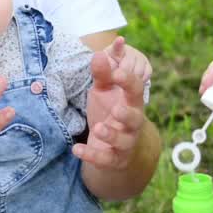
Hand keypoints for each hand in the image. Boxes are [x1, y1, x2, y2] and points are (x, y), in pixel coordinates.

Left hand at [73, 37, 146, 169]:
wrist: (117, 148)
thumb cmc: (111, 111)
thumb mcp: (105, 91)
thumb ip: (103, 74)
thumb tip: (99, 53)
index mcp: (132, 103)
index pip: (137, 90)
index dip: (129, 81)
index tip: (117, 72)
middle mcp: (133, 123)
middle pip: (136, 119)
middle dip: (127, 114)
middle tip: (116, 108)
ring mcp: (125, 143)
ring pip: (123, 142)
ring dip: (111, 135)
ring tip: (98, 128)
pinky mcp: (114, 159)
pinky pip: (105, 159)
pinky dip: (91, 155)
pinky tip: (76, 149)